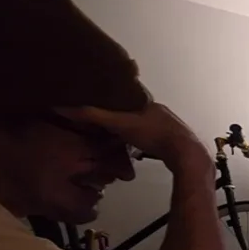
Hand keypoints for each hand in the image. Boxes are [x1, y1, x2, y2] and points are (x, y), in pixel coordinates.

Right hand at [56, 101, 205, 171]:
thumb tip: (63, 108)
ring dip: (131, 132)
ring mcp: (170, 127)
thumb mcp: (121, 124)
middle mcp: (161, 112)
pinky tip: (134, 151)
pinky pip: (152, 140)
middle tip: (102, 124)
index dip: (112, 97)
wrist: (185, 155)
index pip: (127, 94)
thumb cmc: (154, 135)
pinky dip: (141, 143)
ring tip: (114, 138)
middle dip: (120, 117)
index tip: (97, 99)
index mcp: (149, 102)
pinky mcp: (173, 143)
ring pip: (144, 126)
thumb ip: (94, 116)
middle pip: (135, 112)